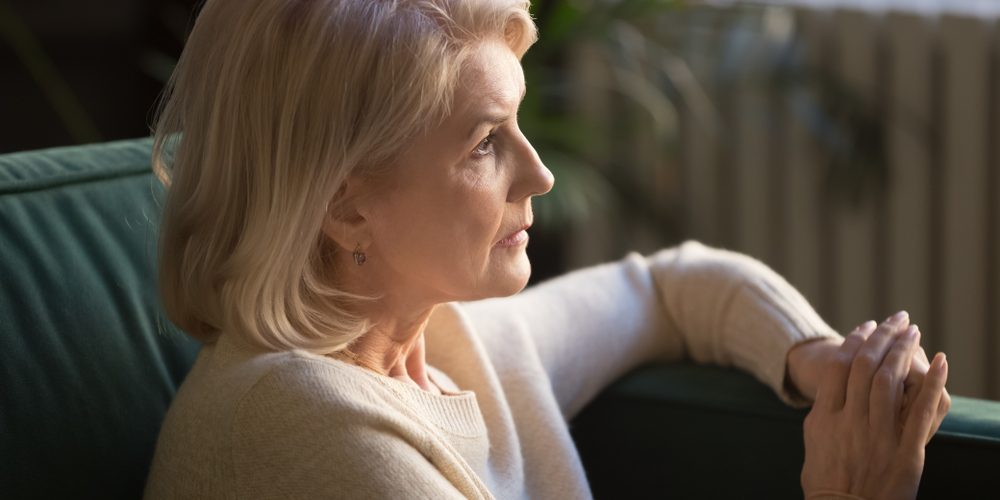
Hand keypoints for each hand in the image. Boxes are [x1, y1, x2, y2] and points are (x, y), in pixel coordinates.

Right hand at [800, 315, 949, 499]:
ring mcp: (878, 437)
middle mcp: (850, 422)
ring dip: (905, 350)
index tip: (867, 325)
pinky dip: (932, 384)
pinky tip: (942, 362)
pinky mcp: (905, 454)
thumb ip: (823, 412)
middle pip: (867, 366)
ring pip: (892, 381)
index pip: (840, 366)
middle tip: (896, 318)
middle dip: (883, 336)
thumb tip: (830, 388)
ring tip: (913, 331)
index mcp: (826, 417)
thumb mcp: (814, 441)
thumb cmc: (825, 482)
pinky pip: (921, 412)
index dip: (855, 340)